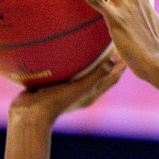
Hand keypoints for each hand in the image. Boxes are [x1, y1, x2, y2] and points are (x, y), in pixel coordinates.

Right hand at [9, 54, 125, 126]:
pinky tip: (61, 50)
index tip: (128, 53)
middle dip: (108, 63)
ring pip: (81, 73)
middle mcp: (81, 92)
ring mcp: (66, 89)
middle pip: (100, 76)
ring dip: (87, 62)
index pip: (111, 79)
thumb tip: (114, 58)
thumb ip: (96, 74)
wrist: (30, 113)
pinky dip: (68, 62)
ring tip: (89, 45)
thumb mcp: (79, 87)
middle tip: (112, 46)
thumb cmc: (56, 101)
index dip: (121, 68)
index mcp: (90, 94)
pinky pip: (64, 71)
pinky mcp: (53, 86)